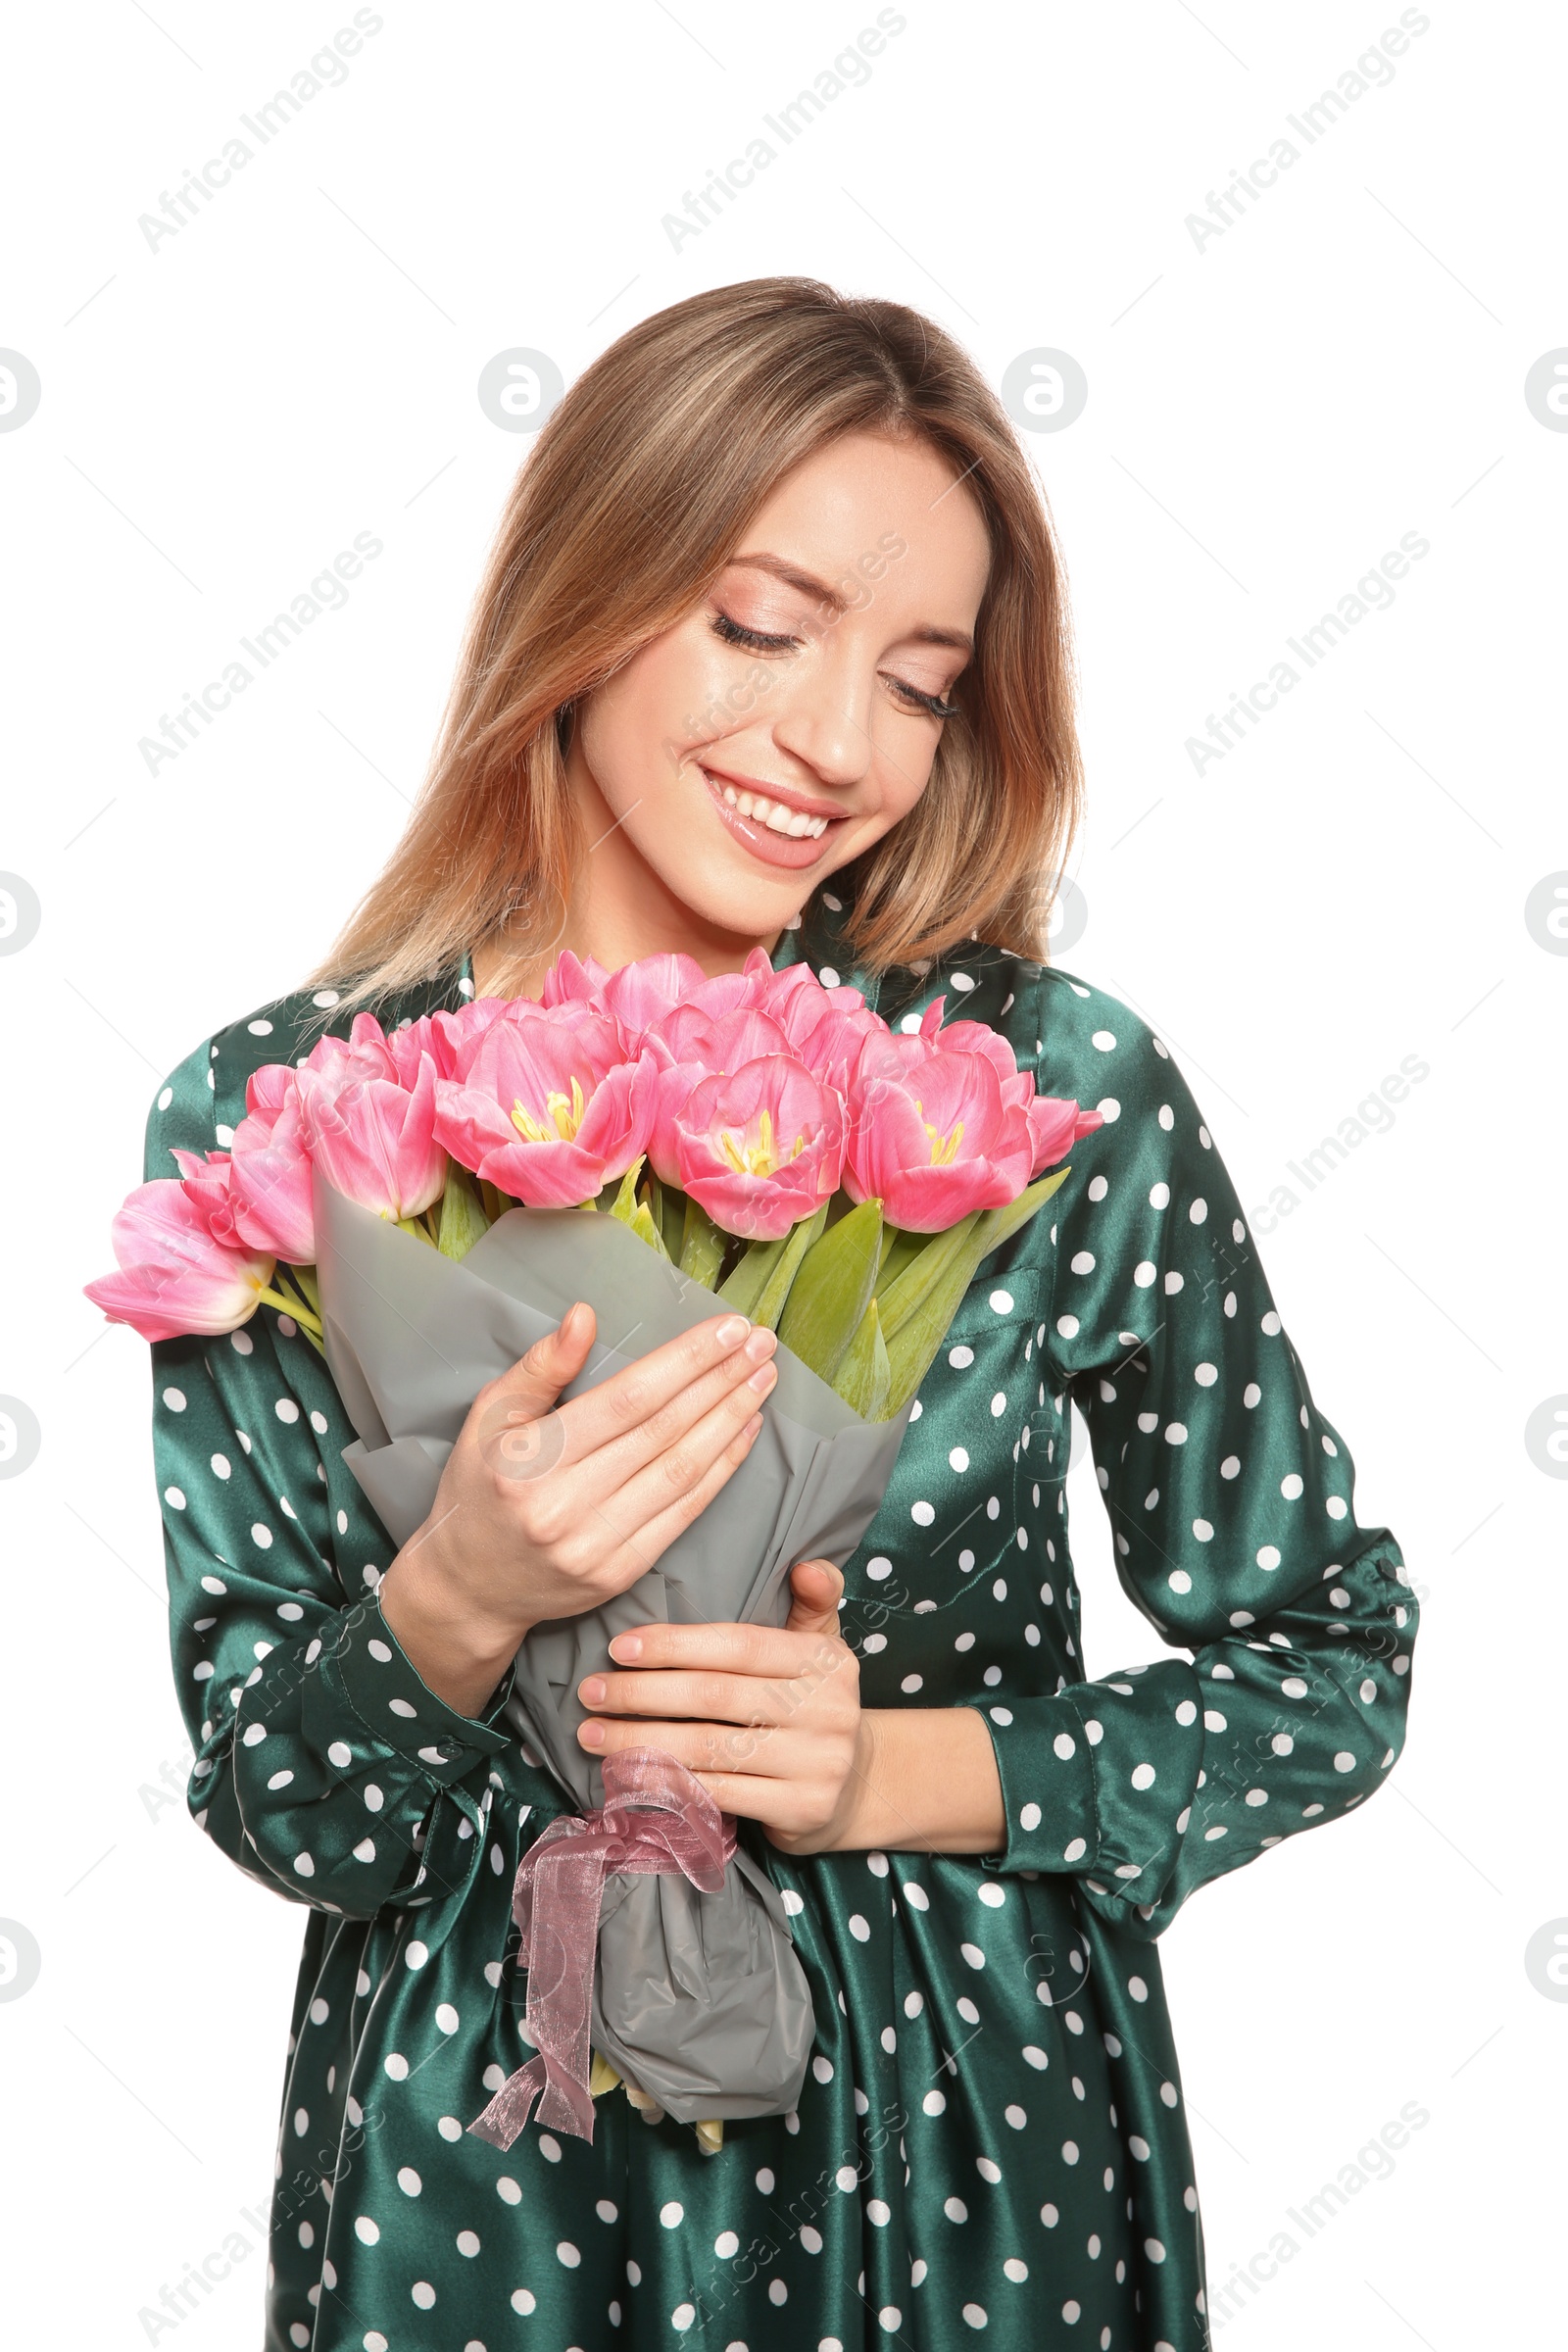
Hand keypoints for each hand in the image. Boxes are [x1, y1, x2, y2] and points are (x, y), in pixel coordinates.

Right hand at [378, 1304, 778, 1715]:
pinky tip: (745, 1432)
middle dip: (721, 1380)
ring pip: (682, 1472)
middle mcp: (563, 1505)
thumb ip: (540, 1367)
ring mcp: (595, 1546)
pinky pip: (684, 1514)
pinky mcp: (620, 1573)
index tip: (729, 1329)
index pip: (627, 1400)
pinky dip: (721, 1470)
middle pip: (663, 1431)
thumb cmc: (478, 1486)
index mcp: (529, 1459)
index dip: (686, 1362)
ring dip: (731, 1420)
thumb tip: (586, 1315)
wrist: (469, 1587)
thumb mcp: (489, 1416)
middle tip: (762, 1343)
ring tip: (763, 1379)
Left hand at [574, 1559, 869, 1852]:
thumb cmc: (814, 1705)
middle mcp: (828, 1709)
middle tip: (591, 1692)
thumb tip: (806, 1566)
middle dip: (643, 1693)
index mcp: (826, 1659)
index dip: (676, 1645)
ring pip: (710, 1748)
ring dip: (641, 1741)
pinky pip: (720, 1794)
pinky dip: (669, 1784)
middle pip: (717, 1696)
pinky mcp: (802, 1809)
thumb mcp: (821, 1648)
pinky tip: (629, 1776)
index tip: (620, 1647)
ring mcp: (818, 1763)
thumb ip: (811, 1602)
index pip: (739, 1645)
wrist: (858, 1785)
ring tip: (594, 1736)